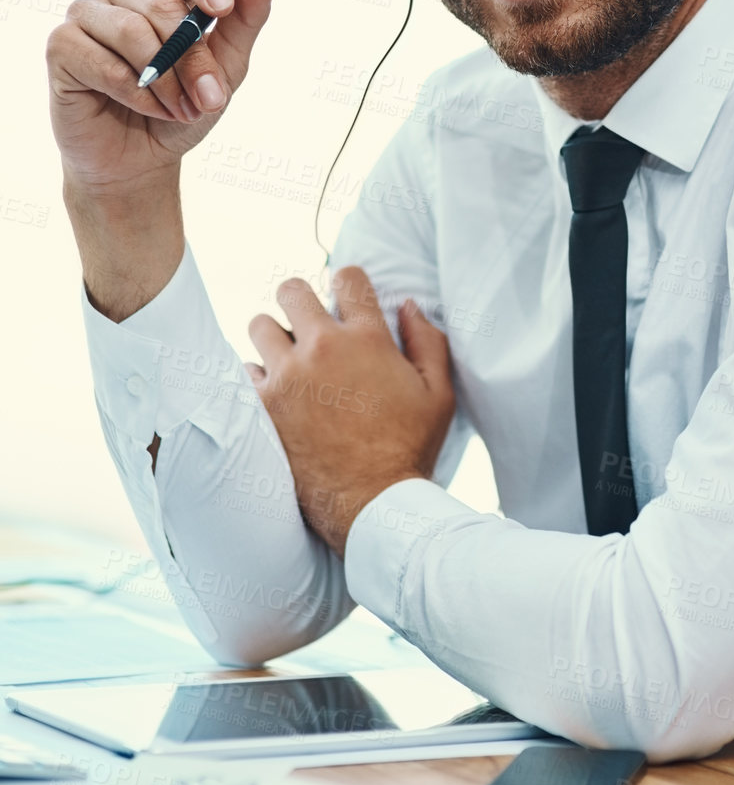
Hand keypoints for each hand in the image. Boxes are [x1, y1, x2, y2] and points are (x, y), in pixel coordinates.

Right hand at [47, 0, 283, 194]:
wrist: (142, 160)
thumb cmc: (184, 106)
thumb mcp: (227, 66)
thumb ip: (247, 16)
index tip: (223, 8)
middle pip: (161, 3)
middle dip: (193, 58)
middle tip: (210, 98)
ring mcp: (86, 14)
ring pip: (130, 29)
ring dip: (164, 79)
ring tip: (178, 109)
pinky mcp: (61, 46)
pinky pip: (99, 59)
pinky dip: (132, 91)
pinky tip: (144, 107)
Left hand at [245, 267, 454, 556]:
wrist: (372, 506)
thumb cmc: (411, 450)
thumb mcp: (439, 394)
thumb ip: (428, 342)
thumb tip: (409, 307)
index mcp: (368, 339)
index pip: (347, 277)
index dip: (348, 282)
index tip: (347, 299)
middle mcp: (323, 348)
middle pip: (291, 290)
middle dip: (299, 299)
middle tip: (307, 322)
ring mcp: (287, 376)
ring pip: (259, 325)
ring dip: (273, 336)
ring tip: (287, 358)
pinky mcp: (263, 407)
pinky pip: (244, 371)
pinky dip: (258, 378)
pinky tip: (275, 393)